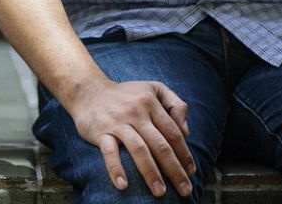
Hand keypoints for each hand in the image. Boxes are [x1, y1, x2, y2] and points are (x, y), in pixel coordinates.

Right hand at [66, 78, 195, 197]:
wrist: (88, 92)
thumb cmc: (126, 95)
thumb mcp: (154, 88)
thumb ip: (175, 104)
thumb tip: (186, 131)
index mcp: (151, 102)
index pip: (173, 132)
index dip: (184, 153)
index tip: (192, 172)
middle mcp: (136, 112)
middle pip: (160, 144)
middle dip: (174, 169)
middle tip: (185, 190)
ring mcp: (118, 122)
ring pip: (139, 149)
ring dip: (151, 173)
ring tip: (160, 192)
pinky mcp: (101, 131)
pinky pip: (109, 152)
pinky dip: (116, 169)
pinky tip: (123, 185)